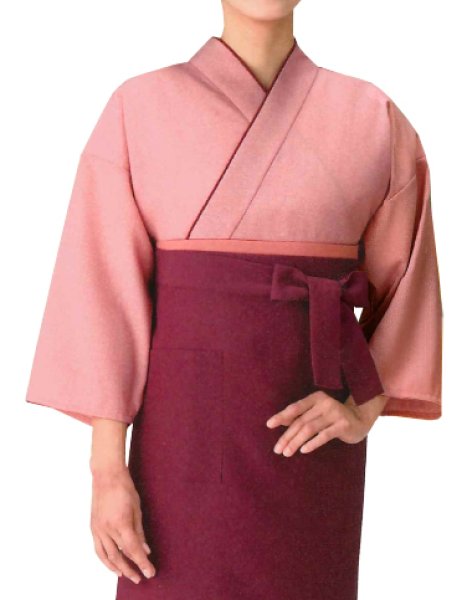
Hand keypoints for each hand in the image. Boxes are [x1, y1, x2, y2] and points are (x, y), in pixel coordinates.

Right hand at [90, 465, 156, 583]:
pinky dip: (105, 560)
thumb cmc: (125, 488)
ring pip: (107, 556)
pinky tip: (113, 565)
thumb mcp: (137, 509)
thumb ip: (140, 531)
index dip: (142, 563)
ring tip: (128, 574)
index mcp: (121, 523)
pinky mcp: (93, 527)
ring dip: (118, 568)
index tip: (150, 572)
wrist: (106, 476)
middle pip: (120, 556)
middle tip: (141, 577)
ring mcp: (98, 529)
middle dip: (131, 569)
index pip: (133, 550)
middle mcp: (107, 529)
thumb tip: (145, 550)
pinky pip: (98, 549)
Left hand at [266, 391, 386, 455]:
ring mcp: (335, 413)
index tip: (269, 425)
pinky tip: (303, 450)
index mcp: (316, 398)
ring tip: (287, 453)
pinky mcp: (343, 425)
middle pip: (300, 421)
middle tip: (277, 449)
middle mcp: (325, 403)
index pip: (295, 408)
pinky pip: (324, 435)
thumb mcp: (317, 413)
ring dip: (296, 442)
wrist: (360, 420)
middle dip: (287, 436)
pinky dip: (312, 443)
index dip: (281, 416)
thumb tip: (279, 421)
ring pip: (310, 429)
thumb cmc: (333, 417)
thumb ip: (301, 415)